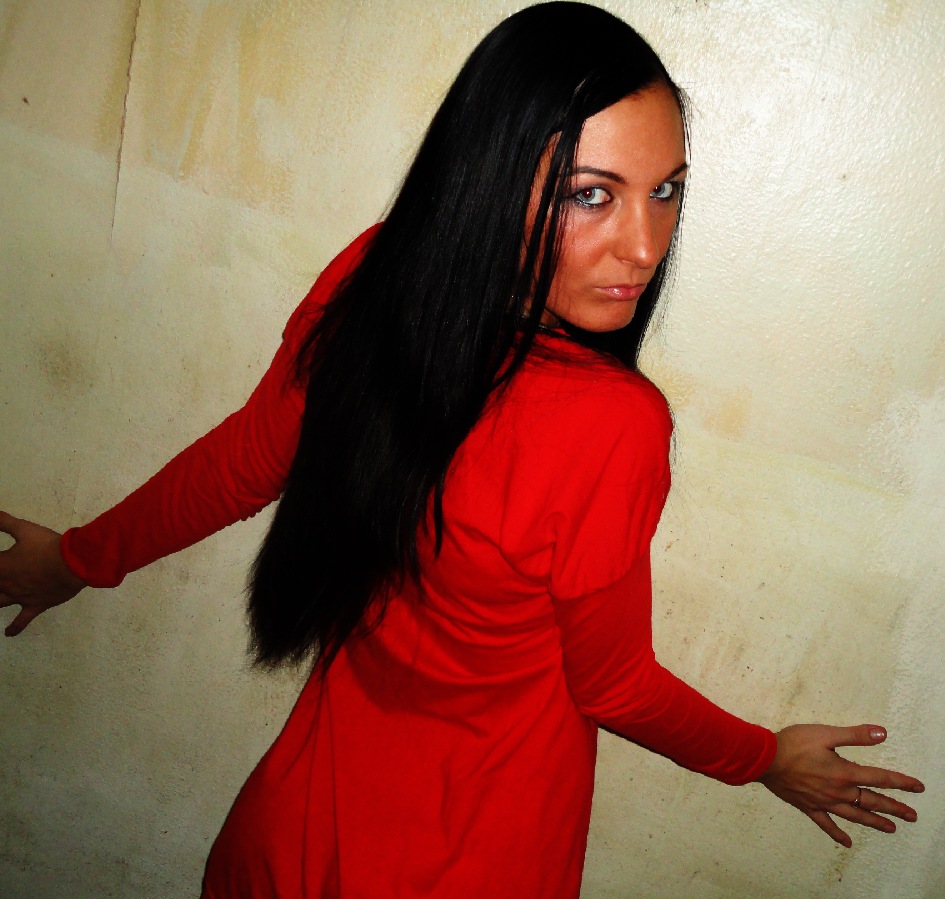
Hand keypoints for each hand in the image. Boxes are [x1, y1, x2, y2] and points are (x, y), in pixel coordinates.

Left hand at [0, 511, 86, 635]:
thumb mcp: (26, 529)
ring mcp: (20, 597)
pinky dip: (14, 628)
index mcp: (1, 566)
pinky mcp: (35, 605)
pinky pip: (22, 620)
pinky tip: (8, 633)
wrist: (76, 563)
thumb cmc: (51, 546)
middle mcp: (6, 585)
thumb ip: (4, 522)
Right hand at [758, 723, 924, 846]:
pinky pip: (827, 825)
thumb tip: (882, 733)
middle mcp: (838, 791)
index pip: (879, 778)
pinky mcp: (809, 807)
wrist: (764, 759)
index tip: (918, 787)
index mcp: (844, 772)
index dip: (901, 782)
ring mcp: (824, 802)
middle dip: (894, 807)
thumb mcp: (825, 733)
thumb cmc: (793, 743)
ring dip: (875, 821)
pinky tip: (846, 842)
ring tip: (891, 829)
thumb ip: (855, 735)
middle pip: (871, 801)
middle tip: (912, 815)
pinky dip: (838, 834)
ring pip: (855, 815)